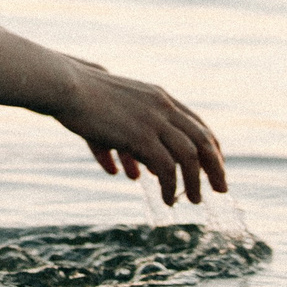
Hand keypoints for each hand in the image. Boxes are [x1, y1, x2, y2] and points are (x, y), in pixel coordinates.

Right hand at [47, 60, 225, 205]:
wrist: (65, 86)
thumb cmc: (80, 98)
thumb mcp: (111, 115)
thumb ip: (126, 143)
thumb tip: (130, 174)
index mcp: (159, 96)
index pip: (197, 124)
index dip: (210, 147)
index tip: (215, 166)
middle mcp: (162, 107)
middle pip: (202, 140)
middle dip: (215, 167)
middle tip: (221, 188)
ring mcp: (152, 121)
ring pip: (188, 156)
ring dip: (194, 181)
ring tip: (193, 200)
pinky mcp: (139, 136)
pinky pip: (165, 167)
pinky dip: (170, 186)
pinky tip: (166, 199)